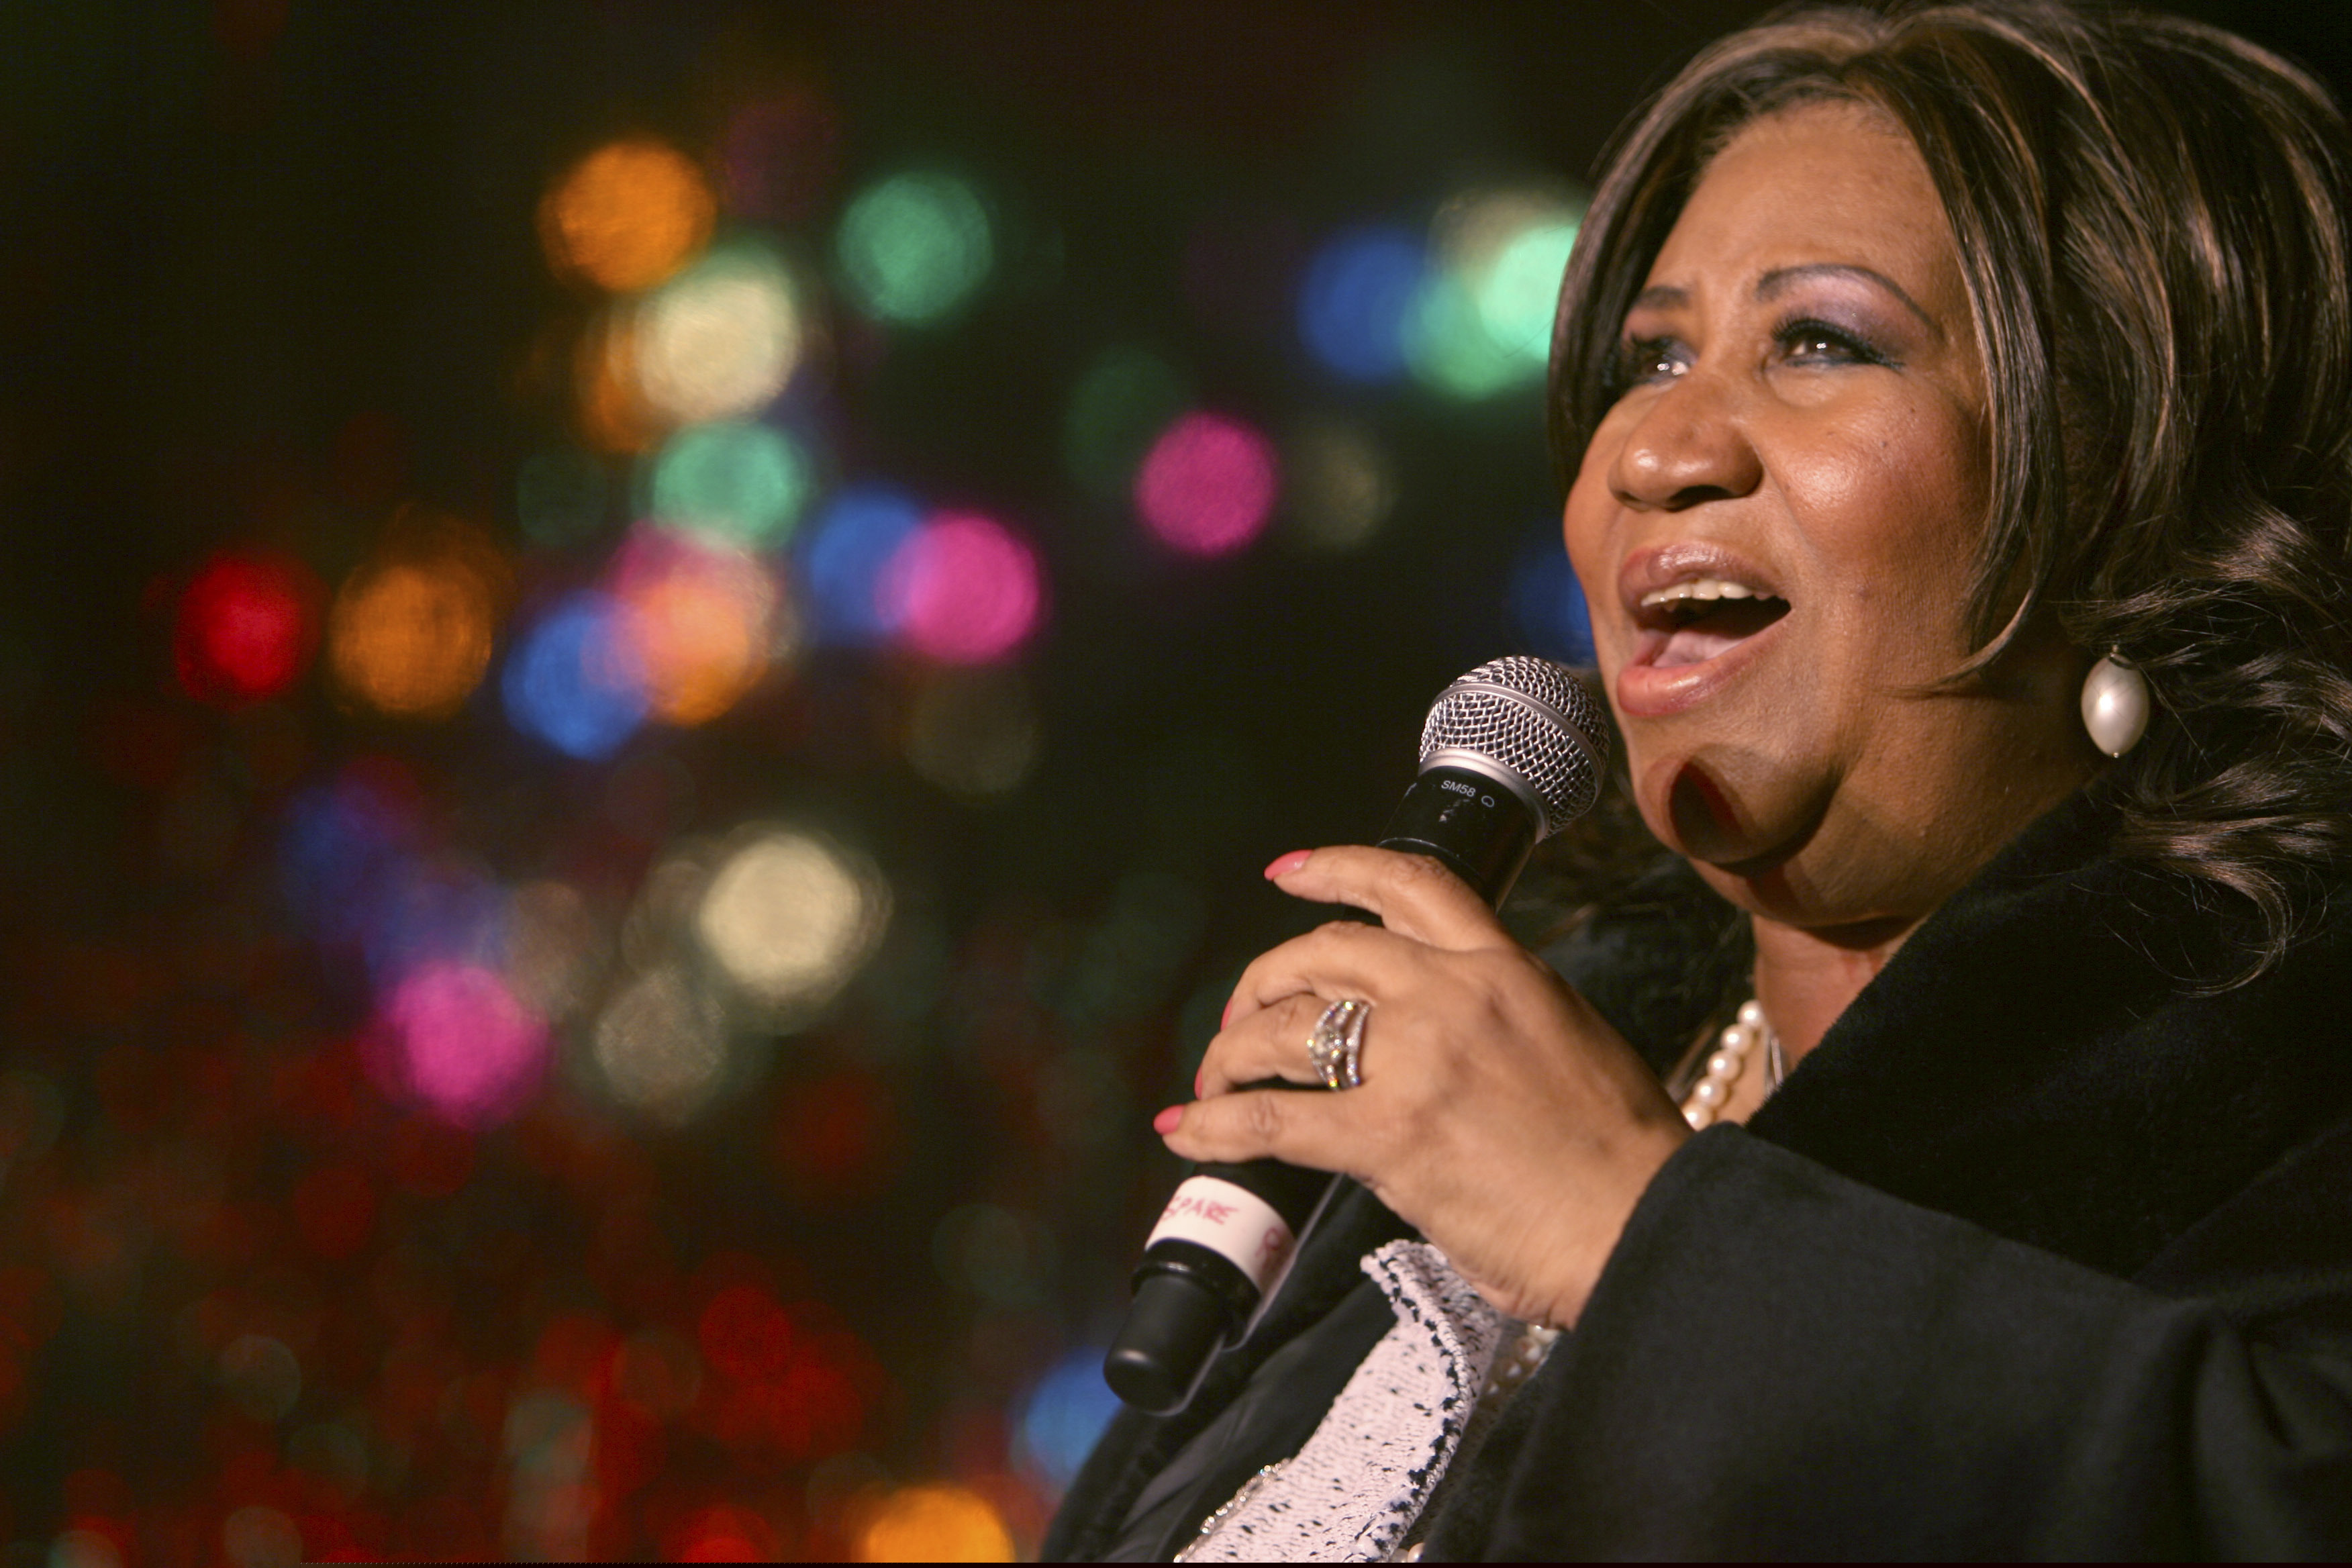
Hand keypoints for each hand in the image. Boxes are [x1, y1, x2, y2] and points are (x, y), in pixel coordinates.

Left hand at [1161, 845, 1690, 1328]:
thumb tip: (1441, 1045)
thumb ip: (1499, 1023)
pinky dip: (1217, 1124)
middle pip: (1323, 953)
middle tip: (1240, 1018)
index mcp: (1504, 969)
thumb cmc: (1618, 1160)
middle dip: (1263, 981)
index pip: (1411, 887)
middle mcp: (1454, 995)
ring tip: (1212, 1082)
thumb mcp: (1569, 1046)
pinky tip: (1191, 1132)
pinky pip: (1273, 1118)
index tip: (1289, 870)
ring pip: (1286, 1027)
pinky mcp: (1390, 1134)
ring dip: (1231, 1053)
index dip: (1336, 869)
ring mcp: (1418, 1060)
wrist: (1644, 1224)